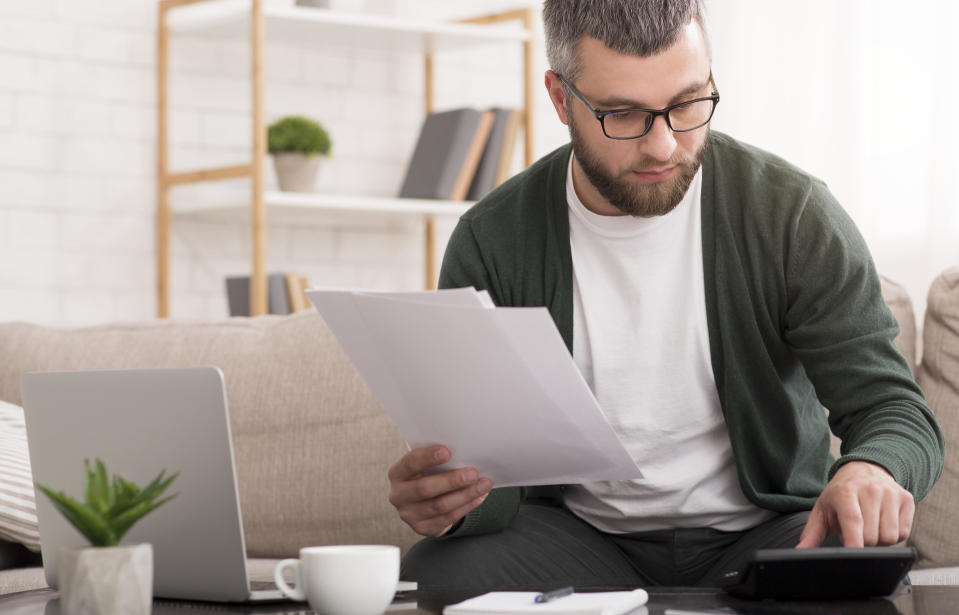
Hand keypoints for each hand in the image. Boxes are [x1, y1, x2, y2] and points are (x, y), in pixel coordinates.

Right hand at [387, 445, 491, 537]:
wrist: (422, 503)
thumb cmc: (427, 474)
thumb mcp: (425, 465)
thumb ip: (437, 460)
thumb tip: (464, 452)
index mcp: (397, 473)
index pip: (410, 463)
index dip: (428, 457)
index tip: (448, 452)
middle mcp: (398, 495)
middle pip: (425, 488)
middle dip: (452, 481)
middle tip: (473, 473)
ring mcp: (409, 514)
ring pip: (440, 506)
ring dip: (465, 495)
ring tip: (484, 484)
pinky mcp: (423, 528)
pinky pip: (448, 518)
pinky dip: (467, 506)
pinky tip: (479, 496)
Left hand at [796, 461, 913, 547]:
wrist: (864, 469)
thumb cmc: (841, 493)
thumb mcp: (822, 510)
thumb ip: (811, 533)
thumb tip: (801, 551)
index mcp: (846, 492)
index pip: (853, 521)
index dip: (853, 542)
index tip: (852, 556)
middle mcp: (870, 490)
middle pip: (872, 536)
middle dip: (863, 543)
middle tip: (856, 533)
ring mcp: (891, 493)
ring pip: (891, 537)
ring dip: (880, 540)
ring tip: (869, 527)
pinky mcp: (907, 498)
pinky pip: (905, 533)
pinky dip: (894, 535)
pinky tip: (882, 523)